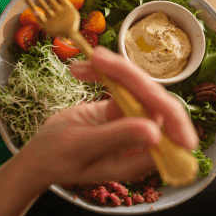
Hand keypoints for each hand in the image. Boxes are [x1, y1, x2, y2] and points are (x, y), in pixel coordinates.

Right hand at [22, 46, 197, 185]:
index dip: (173, 116)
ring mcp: (132, 120)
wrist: (41, 153)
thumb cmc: (56, 158)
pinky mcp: (120, 107)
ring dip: (114, 69)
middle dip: (129, 76)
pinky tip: (81, 70)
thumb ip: (118, 138)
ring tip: (89, 60)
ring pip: (137, 86)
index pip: (171, 135)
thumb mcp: (82, 147)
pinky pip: (121, 83)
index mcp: (139, 157)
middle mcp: (142, 139)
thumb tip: (156, 132)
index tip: (154, 94)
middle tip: (98, 58)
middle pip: (153, 101)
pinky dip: (103, 72)